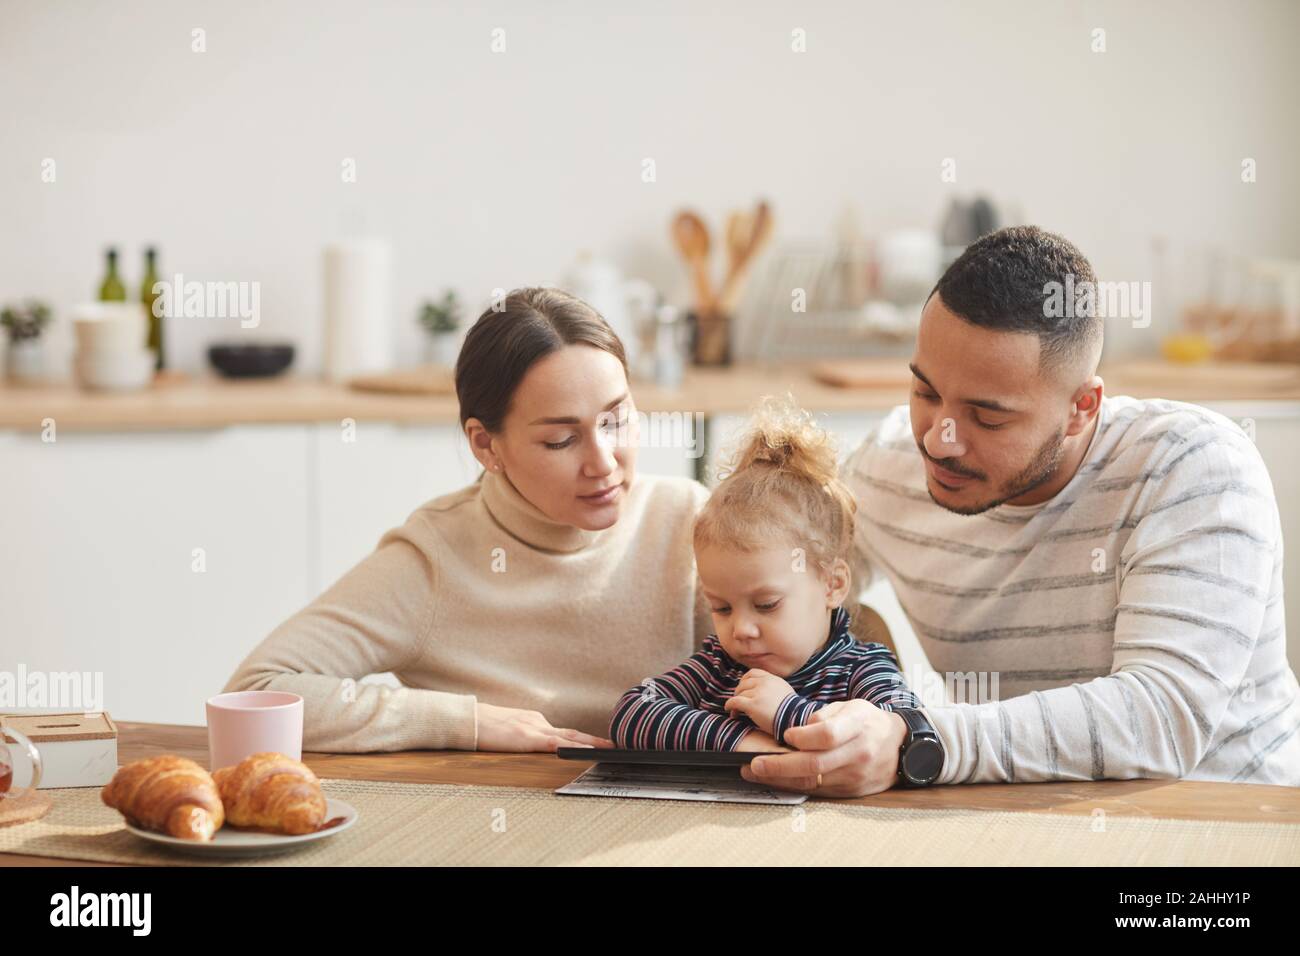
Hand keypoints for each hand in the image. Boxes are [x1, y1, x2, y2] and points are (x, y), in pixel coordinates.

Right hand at [474, 702, 614, 752]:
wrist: (469, 719)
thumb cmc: (484, 726)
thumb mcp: (508, 730)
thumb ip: (524, 736)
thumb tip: (535, 746)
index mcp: (534, 721)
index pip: (564, 732)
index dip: (583, 739)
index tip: (600, 744)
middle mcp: (538, 722)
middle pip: (573, 733)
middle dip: (595, 741)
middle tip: (615, 745)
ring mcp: (534, 729)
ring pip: (569, 738)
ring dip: (590, 744)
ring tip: (608, 749)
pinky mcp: (526, 738)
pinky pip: (554, 744)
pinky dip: (571, 748)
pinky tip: (584, 752)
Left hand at [724, 669, 794, 736]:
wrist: (794, 721)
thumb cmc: (792, 711)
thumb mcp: (785, 692)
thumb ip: (773, 688)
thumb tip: (763, 692)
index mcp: (772, 679)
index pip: (753, 673)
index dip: (745, 680)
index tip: (743, 688)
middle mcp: (764, 683)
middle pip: (744, 683)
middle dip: (739, 692)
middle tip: (738, 701)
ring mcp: (758, 693)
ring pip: (739, 693)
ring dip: (735, 702)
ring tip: (735, 711)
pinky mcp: (752, 705)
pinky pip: (735, 702)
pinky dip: (730, 706)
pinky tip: (730, 712)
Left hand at [739, 700, 907, 797]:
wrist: (901, 748)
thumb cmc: (870, 723)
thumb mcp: (853, 707)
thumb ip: (825, 715)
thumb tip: (799, 731)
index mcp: (858, 727)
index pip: (828, 735)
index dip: (804, 736)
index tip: (787, 735)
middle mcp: (857, 754)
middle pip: (815, 764)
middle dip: (780, 766)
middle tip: (754, 764)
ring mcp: (855, 776)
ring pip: (813, 782)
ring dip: (781, 779)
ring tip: (755, 773)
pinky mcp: (851, 791)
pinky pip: (819, 790)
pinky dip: (795, 786)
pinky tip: (776, 780)